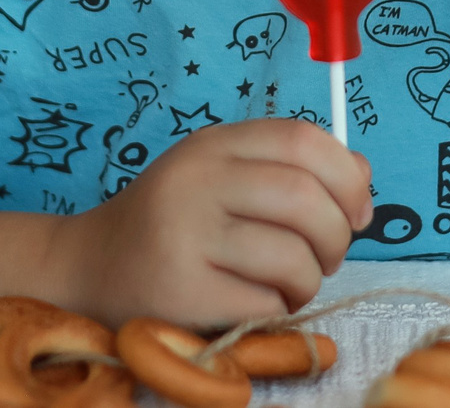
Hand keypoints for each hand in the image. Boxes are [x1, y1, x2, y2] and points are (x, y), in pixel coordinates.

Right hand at [47, 119, 372, 326]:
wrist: (85, 270)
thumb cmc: (171, 224)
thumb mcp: (223, 177)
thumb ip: (290, 170)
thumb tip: (363, 177)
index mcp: (212, 145)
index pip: (303, 140)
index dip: (347, 176)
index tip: (357, 209)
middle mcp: (195, 181)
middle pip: (305, 198)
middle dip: (336, 236)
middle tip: (328, 257)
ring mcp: (184, 236)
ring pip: (293, 257)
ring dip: (309, 281)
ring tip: (288, 284)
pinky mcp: (180, 292)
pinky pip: (265, 303)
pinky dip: (276, 310)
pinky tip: (253, 303)